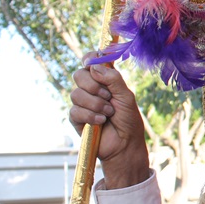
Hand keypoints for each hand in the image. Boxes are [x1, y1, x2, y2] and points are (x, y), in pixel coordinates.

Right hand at [70, 54, 147, 188]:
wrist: (125, 144)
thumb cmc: (128, 119)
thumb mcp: (125, 96)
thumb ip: (113, 79)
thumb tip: (94, 66)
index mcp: (105, 80)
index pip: (90, 62)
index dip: (89, 59)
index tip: (91, 62)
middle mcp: (92, 89)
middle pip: (78, 75)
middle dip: (94, 86)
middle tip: (108, 96)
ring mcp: (83, 103)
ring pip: (76, 94)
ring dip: (95, 104)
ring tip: (109, 113)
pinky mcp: (77, 118)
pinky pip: (75, 111)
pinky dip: (91, 115)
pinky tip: (101, 121)